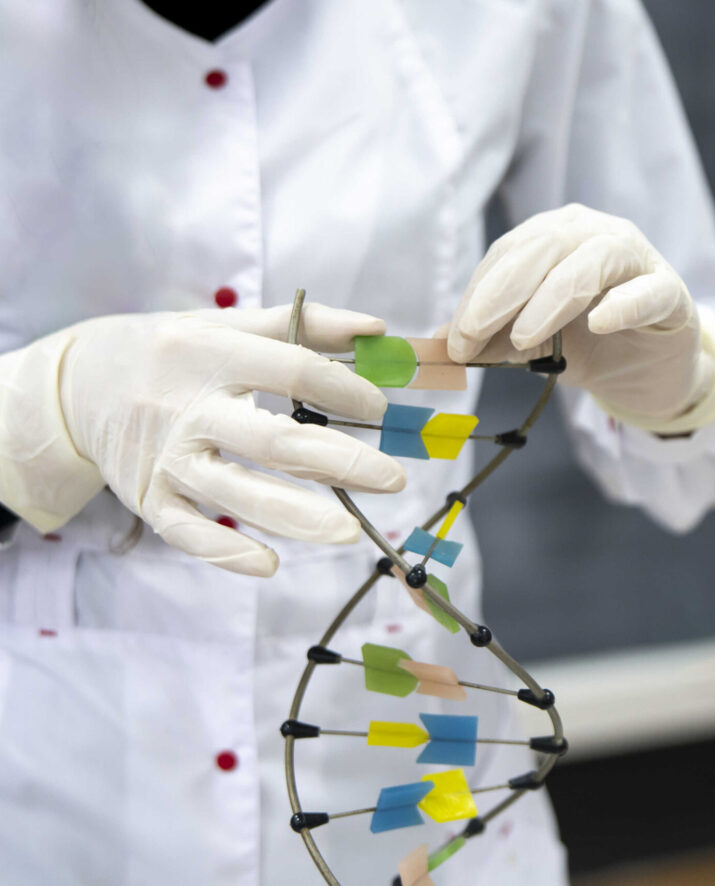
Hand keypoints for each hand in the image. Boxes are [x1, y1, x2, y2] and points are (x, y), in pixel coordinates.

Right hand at [2, 303, 405, 575]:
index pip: (291, 370)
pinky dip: (227, 551)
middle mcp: (188, 407)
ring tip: (350, 532)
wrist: (78, 383)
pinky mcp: (148, 497)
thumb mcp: (224, 323)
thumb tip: (376, 328)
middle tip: (393, 479)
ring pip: (237, 493)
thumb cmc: (168, 351)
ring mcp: (167, 458)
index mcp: (211, 353)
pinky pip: (189, 533)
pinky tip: (271, 564)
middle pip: (273, 440)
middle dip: (339, 463)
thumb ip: (302, 325)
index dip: (343, 391)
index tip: (379, 409)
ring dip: (297, 516)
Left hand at [447, 203, 714, 430]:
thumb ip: (490, 337)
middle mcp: (592, 234)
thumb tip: (440, 342)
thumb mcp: (529, 340)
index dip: (476, 296)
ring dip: (550, 300)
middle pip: (542, 248)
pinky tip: (598, 324)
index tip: (455, 340)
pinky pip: (647, 291)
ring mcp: (635, 257)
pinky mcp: (669, 292)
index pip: (506, 256)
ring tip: (522, 339)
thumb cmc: (584, 342)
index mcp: (552, 237)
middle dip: (500, 293)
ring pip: (590, 262)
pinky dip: (622, 305)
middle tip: (472, 334)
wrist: (645, 366)